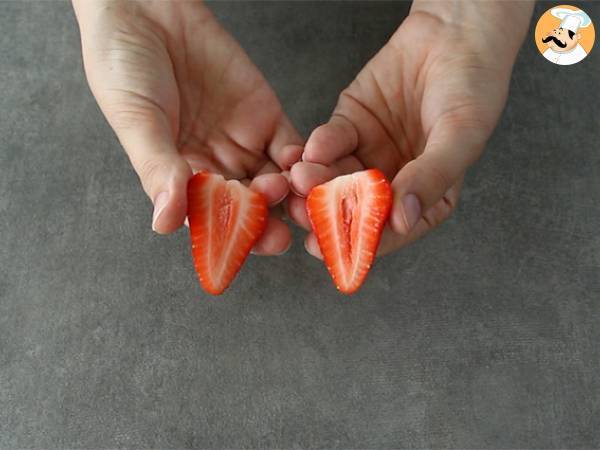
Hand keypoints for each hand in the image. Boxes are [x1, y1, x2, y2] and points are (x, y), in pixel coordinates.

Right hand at [73, 0, 301, 253]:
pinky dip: (301, 162)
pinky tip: (304, 169)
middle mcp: (214, 168)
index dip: (227, 238)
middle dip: (265, 225)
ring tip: (295, 203)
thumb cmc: (125, 66)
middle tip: (278, 235)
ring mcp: (242, 144)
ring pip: (274, 184)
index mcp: (179, 179)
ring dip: (289, 198)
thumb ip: (156, 168)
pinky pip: (290, 148)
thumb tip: (166, 223)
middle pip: (247, 210)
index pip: (208, 220)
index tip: (243, 249)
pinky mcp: (266, 116)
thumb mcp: (136, 119)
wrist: (148, 10)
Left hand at [289, 2, 532, 256]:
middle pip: (356, 207)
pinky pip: (330, 142)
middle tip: (308, 216)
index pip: (393, 228)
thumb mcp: (460, 136)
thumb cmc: (471, 87)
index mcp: (425, 197)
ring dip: (318, 181)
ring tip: (303, 179)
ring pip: (336, 177)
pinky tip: (314, 149)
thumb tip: (402, 219)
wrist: (453, 33)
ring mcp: (368, 155)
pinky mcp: (349, 126)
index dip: (366, 242)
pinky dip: (320, 147)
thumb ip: (431, 178)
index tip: (337, 252)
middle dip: (330, 213)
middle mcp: (393, 182)